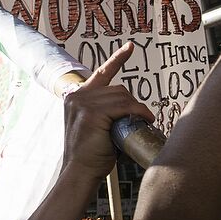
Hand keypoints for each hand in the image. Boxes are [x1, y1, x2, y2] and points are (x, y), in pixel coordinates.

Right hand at [61, 41, 156, 179]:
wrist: (79, 172)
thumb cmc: (92, 155)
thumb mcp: (96, 128)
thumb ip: (106, 113)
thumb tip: (131, 110)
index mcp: (76, 97)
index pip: (101, 73)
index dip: (118, 59)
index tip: (130, 47)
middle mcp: (77, 96)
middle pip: (118, 89)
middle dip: (133, 104)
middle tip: (141, 120)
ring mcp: (83, 103)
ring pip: (122, 97)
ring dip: (137, 109)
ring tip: (143, 122)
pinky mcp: (92, 112)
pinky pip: (124, 106)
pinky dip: (137, 112)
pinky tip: (144, 120)